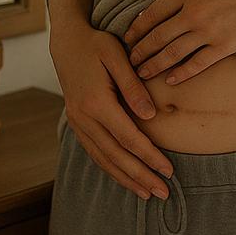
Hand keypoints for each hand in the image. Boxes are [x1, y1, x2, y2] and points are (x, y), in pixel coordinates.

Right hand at [49, 18, 173, 201]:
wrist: (66, 41)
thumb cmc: (96, 43)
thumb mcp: (117, 56)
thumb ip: (133, 86)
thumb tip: (151, 115)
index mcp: (95, 102)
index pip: (128, 137)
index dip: (149, 156)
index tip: (169, 170)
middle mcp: (83, 117)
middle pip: (115, 155)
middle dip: (140, 176)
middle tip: (163, 192)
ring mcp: (76, 122)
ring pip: (103, 159)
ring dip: (125, 178)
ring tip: (147, 193)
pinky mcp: (75, 123)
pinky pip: (94, 152)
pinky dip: (110, 168)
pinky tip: (125, 177)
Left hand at [123, 0, 235, 84]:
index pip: (152, 13)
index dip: (137, 28)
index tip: (127, 38)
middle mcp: (193, 13)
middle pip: (158, 37)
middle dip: (140, 52)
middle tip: (128, 63)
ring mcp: (209, 31)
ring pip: (173, 54)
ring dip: (155, 66)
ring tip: (142, 75)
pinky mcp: (227, 46)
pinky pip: (198, 64)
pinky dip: (182, 74)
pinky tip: (171, 80)